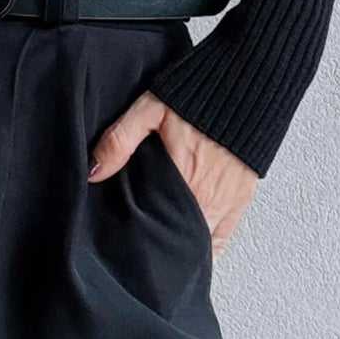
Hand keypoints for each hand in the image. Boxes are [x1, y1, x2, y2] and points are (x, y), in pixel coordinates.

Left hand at [88, 90, 258, 257]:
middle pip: (176, 238)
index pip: (154, 225)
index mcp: (180, 182)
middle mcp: (205, 200)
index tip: (124, 241)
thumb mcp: (150, 110)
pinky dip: (207, 248)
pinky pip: (223, 238)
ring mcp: (226, 203)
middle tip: (138, 248)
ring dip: (180, 246)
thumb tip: (93, 172)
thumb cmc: (197, 96)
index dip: (139, 236)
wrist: (246, 86)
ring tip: (160, 250)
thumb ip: (120, 141)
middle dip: (157, 244)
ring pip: (198, 243)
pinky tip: (192, 252)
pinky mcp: (241, 201)